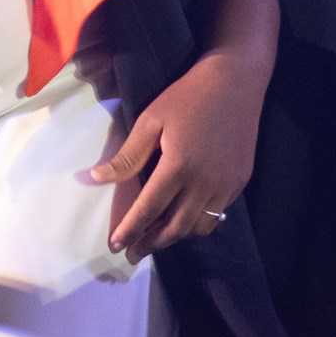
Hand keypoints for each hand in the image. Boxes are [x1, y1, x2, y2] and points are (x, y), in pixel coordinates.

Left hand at [85, 50, 265, 263]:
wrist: (235, 83)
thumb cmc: (187, 97)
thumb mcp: (149, 120)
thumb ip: (127, 155)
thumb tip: (96, 177)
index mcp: (179, 167)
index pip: (149, 209)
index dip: (131, 230)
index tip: (116, 246)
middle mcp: (205, 183)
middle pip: (176, 228)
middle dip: (152, 244)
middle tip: (132, 253)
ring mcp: (226, 185)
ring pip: (199, 226)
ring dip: (175, 236)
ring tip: (155, 237)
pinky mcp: (239, 182)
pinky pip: (217, 214)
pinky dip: (197, 222)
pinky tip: (183, 217)